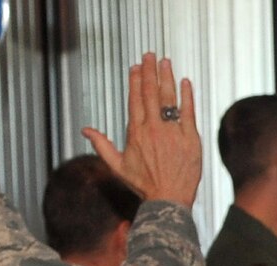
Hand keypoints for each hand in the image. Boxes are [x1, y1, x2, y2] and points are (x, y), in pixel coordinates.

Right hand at [83, 53, 201, 207]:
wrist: (169, 200)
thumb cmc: (144, 185)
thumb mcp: (117, 166)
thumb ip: (101, 145)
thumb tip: (85, 130)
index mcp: (136, 133)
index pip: (135, 99)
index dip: (136, 80)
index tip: (137, 67)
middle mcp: (154, 129)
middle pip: (151, 93)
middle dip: (150, 71)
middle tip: (150, 55)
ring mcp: (173, 132)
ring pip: (169, 98)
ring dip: (167, 77)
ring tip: (165, 62)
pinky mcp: (191, 139)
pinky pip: (189, 112)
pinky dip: (187, 95)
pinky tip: (185, 82)